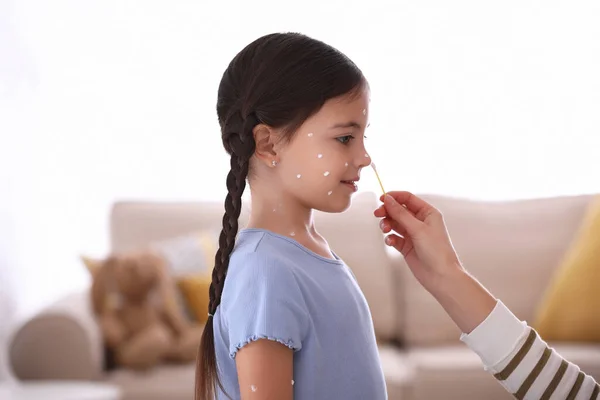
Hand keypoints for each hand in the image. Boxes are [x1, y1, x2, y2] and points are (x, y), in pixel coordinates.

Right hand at [374, 191, 497, 332]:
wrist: (441, 276)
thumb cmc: (437, 251)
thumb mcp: (418, 228)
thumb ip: (400, 213)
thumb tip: (388, 199)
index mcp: (428, 213)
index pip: (408, 199)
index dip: (394, 197)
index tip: (381, 199)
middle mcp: (420, 222)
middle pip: (399, 210)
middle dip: (388, 211)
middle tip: (378, 214)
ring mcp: (413, 234)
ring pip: (394, 223)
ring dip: (387, 224)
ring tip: (385, 230)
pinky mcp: (407, 246)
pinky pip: (394, 237)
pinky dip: (390, 238)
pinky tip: (391, 241)